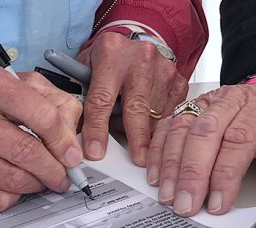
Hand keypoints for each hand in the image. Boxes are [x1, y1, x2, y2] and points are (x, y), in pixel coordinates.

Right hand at [0, 61, 83, 211]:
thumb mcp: (9, 84)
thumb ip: (49, 101)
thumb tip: (74, 137)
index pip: (41, 115)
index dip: (64, 142)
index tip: (73, 156)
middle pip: (27, 153)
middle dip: (54, 171)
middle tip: (63, 176)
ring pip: (12, 180)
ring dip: (36, 186)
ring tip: (41, 181)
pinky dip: (12, 197)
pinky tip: (15, 187)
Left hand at [77, 32, 186, 164]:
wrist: (139, 39)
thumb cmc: (111, 58)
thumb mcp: (88, 66)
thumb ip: (82, 95)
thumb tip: (77, 132)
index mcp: (111, 53)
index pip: (102, 98)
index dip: (97, 128)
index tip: (95, 151)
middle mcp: (140, 59)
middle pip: (137, 108)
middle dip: (136, 138)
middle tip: (136, 160)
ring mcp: (163, 70)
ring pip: (156, 115)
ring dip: (146, 134)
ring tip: (139, 144)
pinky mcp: (178, 82)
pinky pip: (171, 114)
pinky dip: (161, 127)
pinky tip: (152, 130)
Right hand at [146, 82, 255, 215]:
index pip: (240, 139)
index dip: (224, 174)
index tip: (217, 204)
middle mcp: (233, 99)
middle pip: (205, 132)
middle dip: (192, 174)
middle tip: (186, 206)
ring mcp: (209, 101)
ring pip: (183, 127)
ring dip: (171, 165)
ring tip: (168, 197)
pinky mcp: (192, 107)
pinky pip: (169, 125)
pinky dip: (157, 150)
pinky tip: (154, 175)